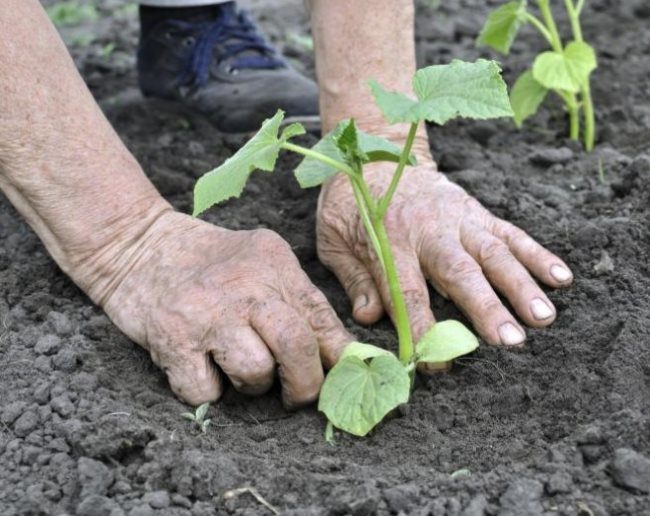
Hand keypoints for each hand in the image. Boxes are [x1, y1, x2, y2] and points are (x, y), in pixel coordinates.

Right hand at [100, 211, 352, 406]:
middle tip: (297, 394)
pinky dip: (208, 391)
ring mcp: (207, 314)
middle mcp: (244, 287)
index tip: (341, 378)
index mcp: (274, 265)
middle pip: (296, 347)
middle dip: (305, 384)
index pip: (321, 318)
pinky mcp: (173, 340)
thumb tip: (339, 355)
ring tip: (237, 366)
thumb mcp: (261, 263)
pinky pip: (206, 393)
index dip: (339, 357)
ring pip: (255, 374)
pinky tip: (201, 366)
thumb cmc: (209, 264)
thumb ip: (297, 301)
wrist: (139, 247)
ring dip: (252, 385)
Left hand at [317, 156, 572, 350]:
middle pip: (460, 272)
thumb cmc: (351, 205)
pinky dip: (537, 254)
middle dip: (486, 308)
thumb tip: (368, 317)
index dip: (421, 329)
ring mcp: (458, 218)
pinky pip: (511, 233)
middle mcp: (429, 229)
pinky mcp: (477, 211)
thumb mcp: (334, 241)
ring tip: (544, 317)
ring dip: (520, 286)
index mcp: (389, 240)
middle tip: (510, 341)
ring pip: (494, 253)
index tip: (434, 363)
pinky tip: (561, 278)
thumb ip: (354, 279)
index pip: (407, 292)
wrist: (375, 155)